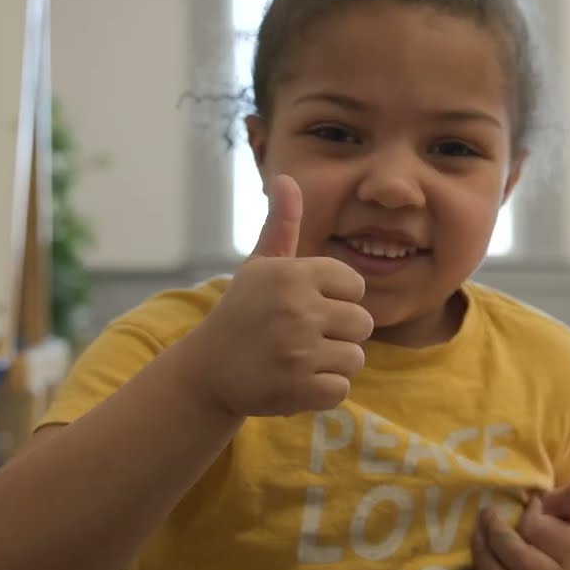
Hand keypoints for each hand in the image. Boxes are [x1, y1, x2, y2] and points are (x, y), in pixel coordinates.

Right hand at [181, 174, 373, 416]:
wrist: (206, 371)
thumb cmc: (242, 312)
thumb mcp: (259, 265)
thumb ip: (282, 224)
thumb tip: (286, 178)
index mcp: (292, 275)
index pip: (354, 285)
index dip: (336, 298)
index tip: (307, 305)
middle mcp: (297, 310)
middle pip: (363, 323)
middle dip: (339, 333)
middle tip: (304, 336)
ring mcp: (298, 352)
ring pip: (355, 358)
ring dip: (332, 363)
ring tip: (300, 358)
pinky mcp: (298, 389)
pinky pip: (341, 390)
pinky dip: (322, 391)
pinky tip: (296, 381)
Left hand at [471, 477, 569, 569]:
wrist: (555, 549)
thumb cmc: (558, 519)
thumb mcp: (566, 504)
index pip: (537, 531)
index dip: (528, 515)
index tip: (529, 505)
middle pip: (520, 562)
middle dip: (496, 535)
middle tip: (486, 514)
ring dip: (483, 555)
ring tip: (477, 534)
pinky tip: (481, 559)